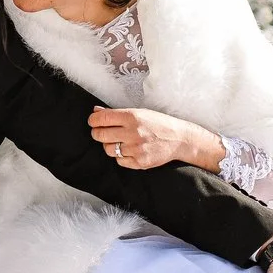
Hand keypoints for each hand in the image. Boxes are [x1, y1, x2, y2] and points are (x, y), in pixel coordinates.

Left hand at [89, 105, 224, 170]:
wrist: (179, 139)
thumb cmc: (158, 123)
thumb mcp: (139, 113)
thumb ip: (116, 113)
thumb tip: (96, 111)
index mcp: (132, 117)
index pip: (102, 118)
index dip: (93, 120)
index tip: (93, 121)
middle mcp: (133, 132)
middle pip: (100, 135)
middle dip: (97, 133)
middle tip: (100, 132)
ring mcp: (136, 149)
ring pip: (108, 150)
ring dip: (109, 145)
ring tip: (117, 141)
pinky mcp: (140, 162)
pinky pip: (119, 161)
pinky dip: (120, 156)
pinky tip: (128, 150)